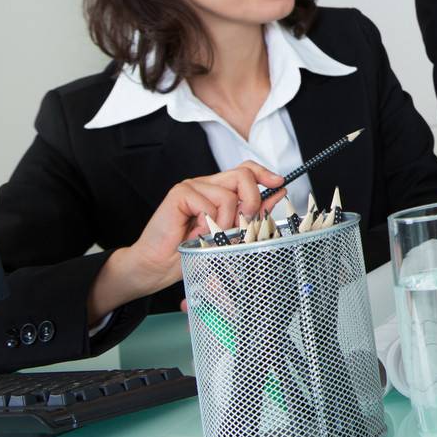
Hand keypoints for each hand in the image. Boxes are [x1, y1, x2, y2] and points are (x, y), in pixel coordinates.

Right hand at [87, 161, 283, 322]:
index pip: (246, 169)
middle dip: (252, 200)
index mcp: (217, 190)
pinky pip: (210, 203)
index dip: (264, 173)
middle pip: (243, 175)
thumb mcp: (230, 233)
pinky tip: (195, 232)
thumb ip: (253, 212)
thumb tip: (279, 193)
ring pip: (229, 194)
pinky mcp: (180, 193)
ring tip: (210, 235)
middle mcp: (206, 184)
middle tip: (243, 221)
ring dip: (226, 221)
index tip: (280, 183)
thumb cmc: (188, 251)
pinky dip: (208, 223)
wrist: (156, 267)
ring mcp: (192, 186)